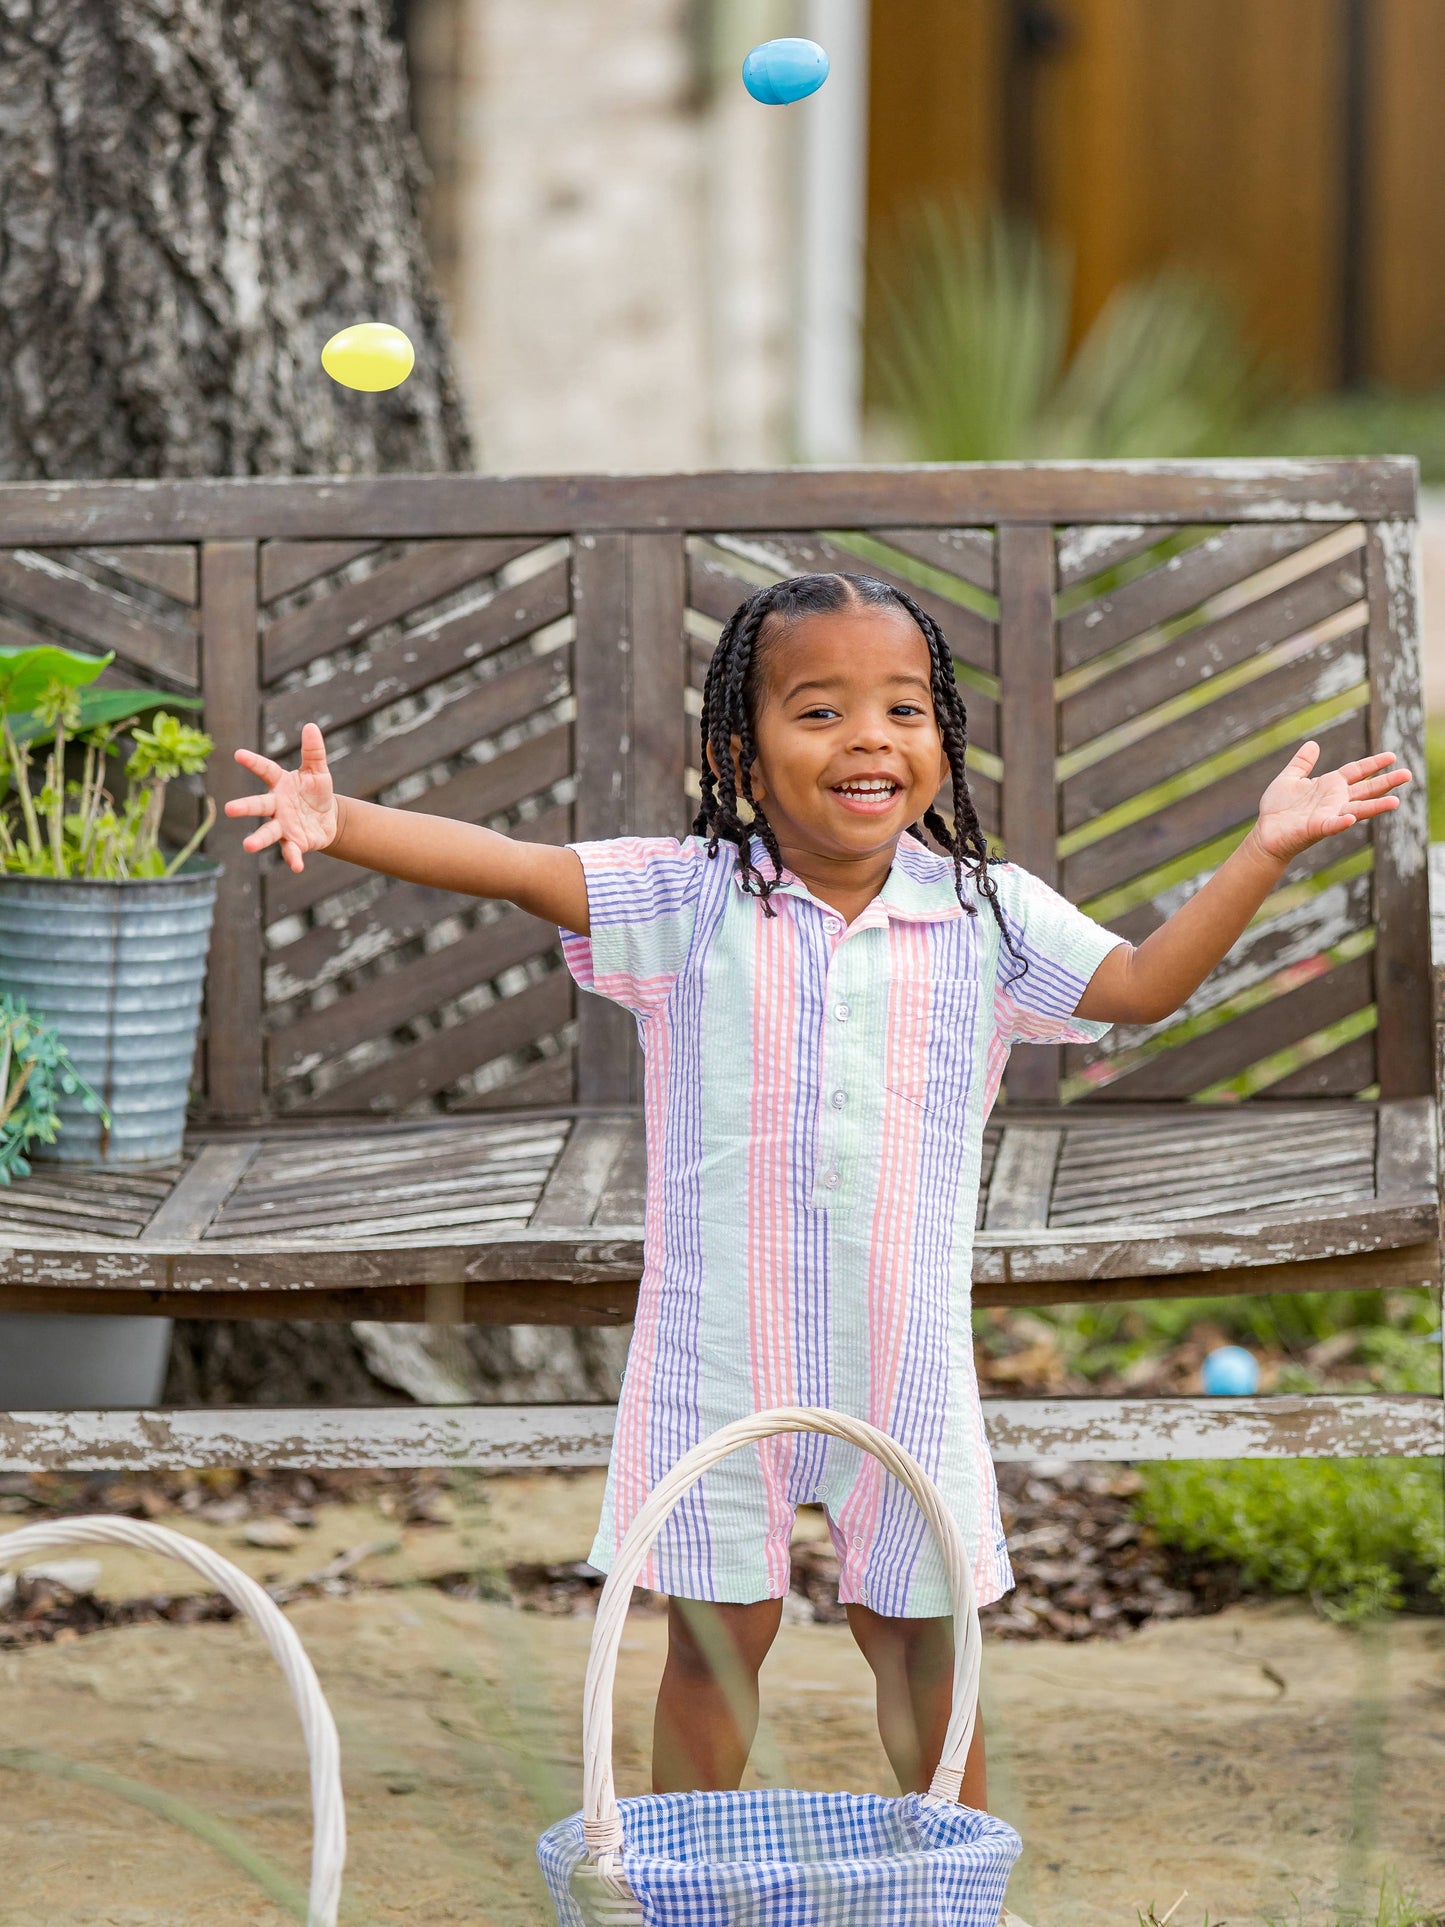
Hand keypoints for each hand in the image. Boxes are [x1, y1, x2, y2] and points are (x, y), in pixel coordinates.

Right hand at [225, 723, 339, 872]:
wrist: (327, 818)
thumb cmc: (316, 791)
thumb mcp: (318, 771)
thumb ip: (314, 751)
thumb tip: (310, 726)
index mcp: (280, 783)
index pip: (265, 770)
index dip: (253, 762)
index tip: (238, 754)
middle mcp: (276, 805)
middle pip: (259, 805)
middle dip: (245, 807)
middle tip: (229, 810)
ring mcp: (283, 825)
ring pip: (268, 832)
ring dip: (259, 839)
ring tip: (248, 846)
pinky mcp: (294, 842)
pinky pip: (291, 851)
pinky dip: (293, 858)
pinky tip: (297, 866)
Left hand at [1253, 740, 1411, 864]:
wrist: (1266, 833)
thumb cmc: (1278, 808)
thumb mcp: (1289, 779)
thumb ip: (1301, 763)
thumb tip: (1312, 744)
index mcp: (1330, 785)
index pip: (1356, 771)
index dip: (1373, 763)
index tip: (1392, 756)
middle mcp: (1335, 800)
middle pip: (1365, 789)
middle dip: (1386, 782)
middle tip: (1408, 774)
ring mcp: (1329, 815)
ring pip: (1357, 810)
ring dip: (1375, 807)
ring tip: (1395, 802)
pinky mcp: (1317, 828)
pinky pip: (1332, 825)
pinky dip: (1342, 822)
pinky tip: (1351, 818)